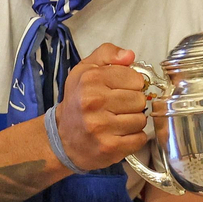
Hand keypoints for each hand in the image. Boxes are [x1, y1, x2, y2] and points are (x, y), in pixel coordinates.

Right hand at [58, 43, 150, 169]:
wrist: (61, 138)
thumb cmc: (77, 101)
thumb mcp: (85, 70)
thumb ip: (107, 54)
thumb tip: (129, 55)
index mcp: (90, 79)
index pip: (135, 78)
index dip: (132, 84)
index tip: (121, 89)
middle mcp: (94, 102)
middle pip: (140, 99)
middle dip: (133, 103)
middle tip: (118, 107)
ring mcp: (101, 127)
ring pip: (141, 120)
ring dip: (133, 121)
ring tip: (117, 121)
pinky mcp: (109, 147)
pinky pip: (139, 139)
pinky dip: (134, 138)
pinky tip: (119, 135)